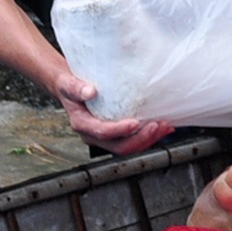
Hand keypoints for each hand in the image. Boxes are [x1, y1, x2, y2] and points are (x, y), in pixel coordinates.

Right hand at [54, 71, 172, 155]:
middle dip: (140, 139)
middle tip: (156, 125)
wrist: (67, 88)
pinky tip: (161, 127)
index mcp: (82, 124)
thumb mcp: (67, 83)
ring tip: (164, 127)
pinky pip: (132, 140)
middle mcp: (93, 134)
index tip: (135, 122)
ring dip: (148, 139)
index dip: (119, 130)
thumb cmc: (68, 86)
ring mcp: (104, 136)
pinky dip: (148, 136)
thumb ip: (76, 88)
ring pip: (128, 147)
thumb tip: (89, 91)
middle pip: (119, 146)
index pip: (102, 132)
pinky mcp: (114, 134)